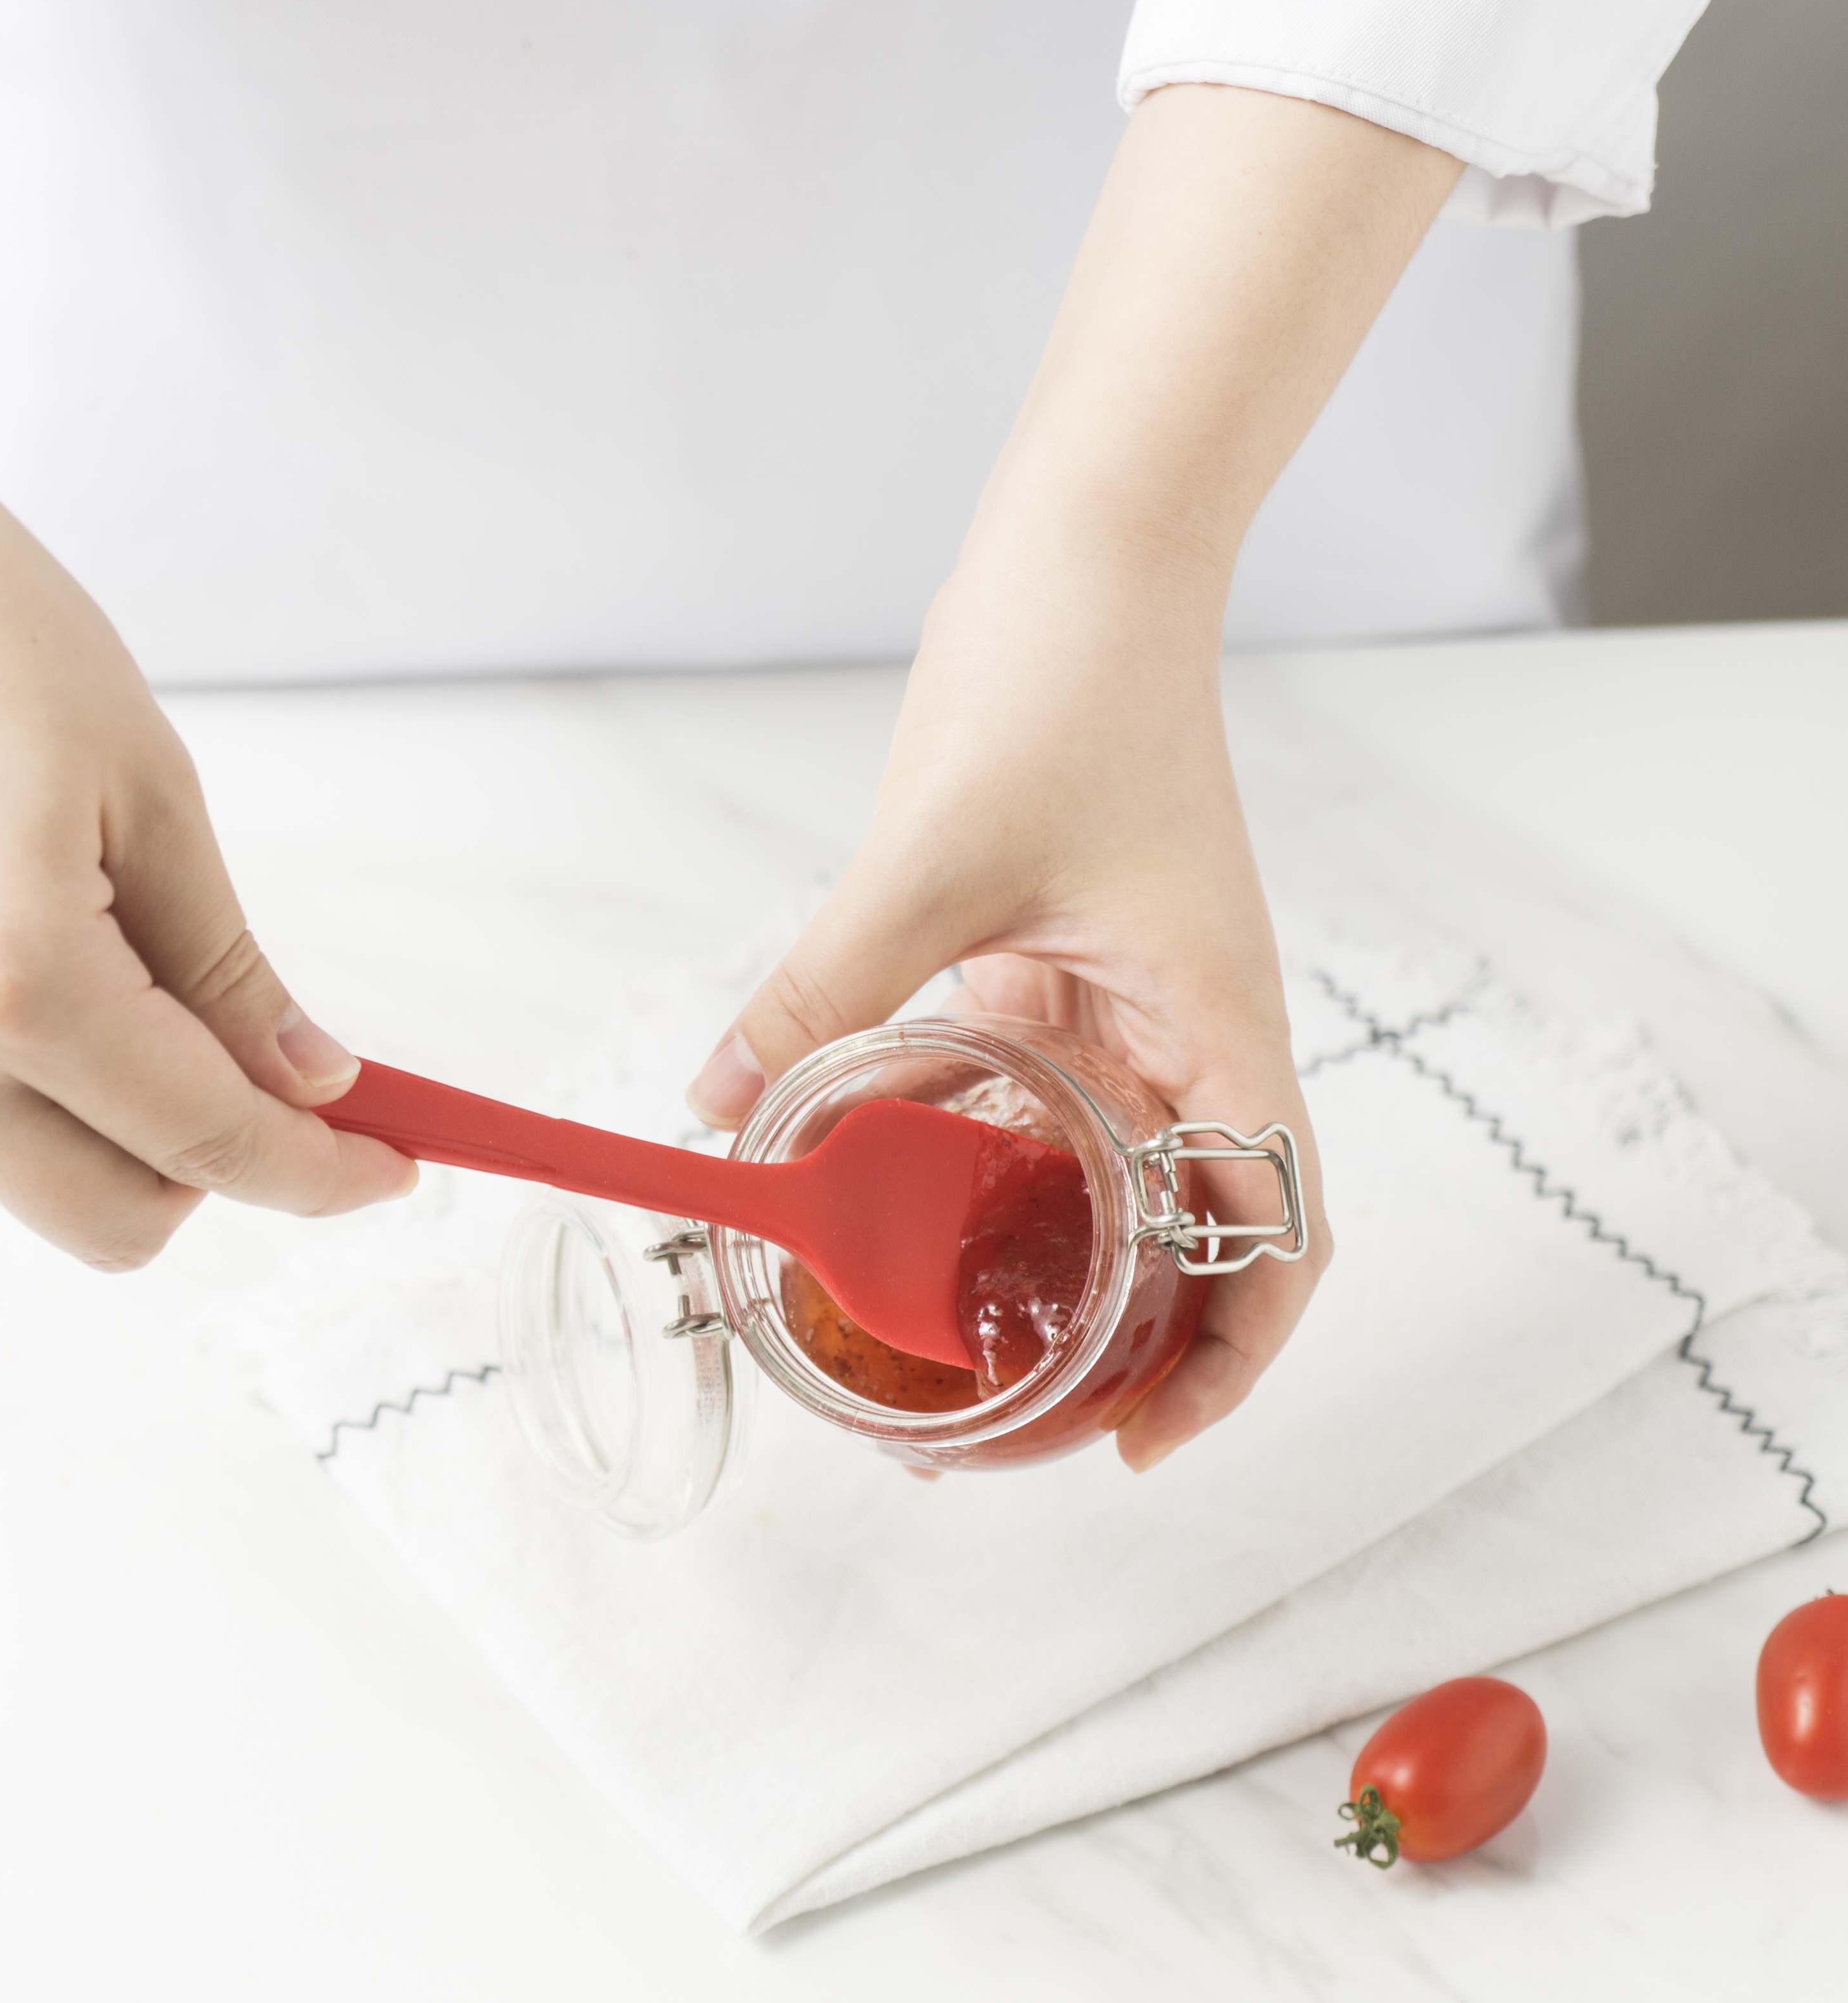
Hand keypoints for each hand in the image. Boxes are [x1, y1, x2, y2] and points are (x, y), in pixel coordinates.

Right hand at [0, 42, 410, 1267]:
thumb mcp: (155, 796)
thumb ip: (231, 970)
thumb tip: (307, 1081)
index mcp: (13, 979)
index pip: (205, 1142)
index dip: (317, 1171)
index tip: (391, 1164)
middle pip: (113, 1220)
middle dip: (218, 1174)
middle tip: (290, 1087)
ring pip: (40, 1177)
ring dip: (133, 1131)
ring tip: (171, 994)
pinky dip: (56, 1086)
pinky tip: (84, 970)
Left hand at [687, 85, 1458, 1464]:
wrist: (1080, 558)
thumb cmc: (1066, 685)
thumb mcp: (938, 857)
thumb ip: (830, 986)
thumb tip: (723, 1099)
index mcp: (1219, 1025)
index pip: (1279, 1237)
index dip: (1230, 1362)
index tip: (1138, 1444)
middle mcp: (1191, 1035)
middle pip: (1195, 1242)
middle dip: (1121, 1350)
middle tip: (1009, 1430)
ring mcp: (1128, 1010)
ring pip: (1103, 1181)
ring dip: (1032, 1263)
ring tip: (934, 1345)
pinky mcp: (1059, 975)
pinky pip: (1029, 1103)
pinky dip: (971, 1159)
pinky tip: (878, 1194)